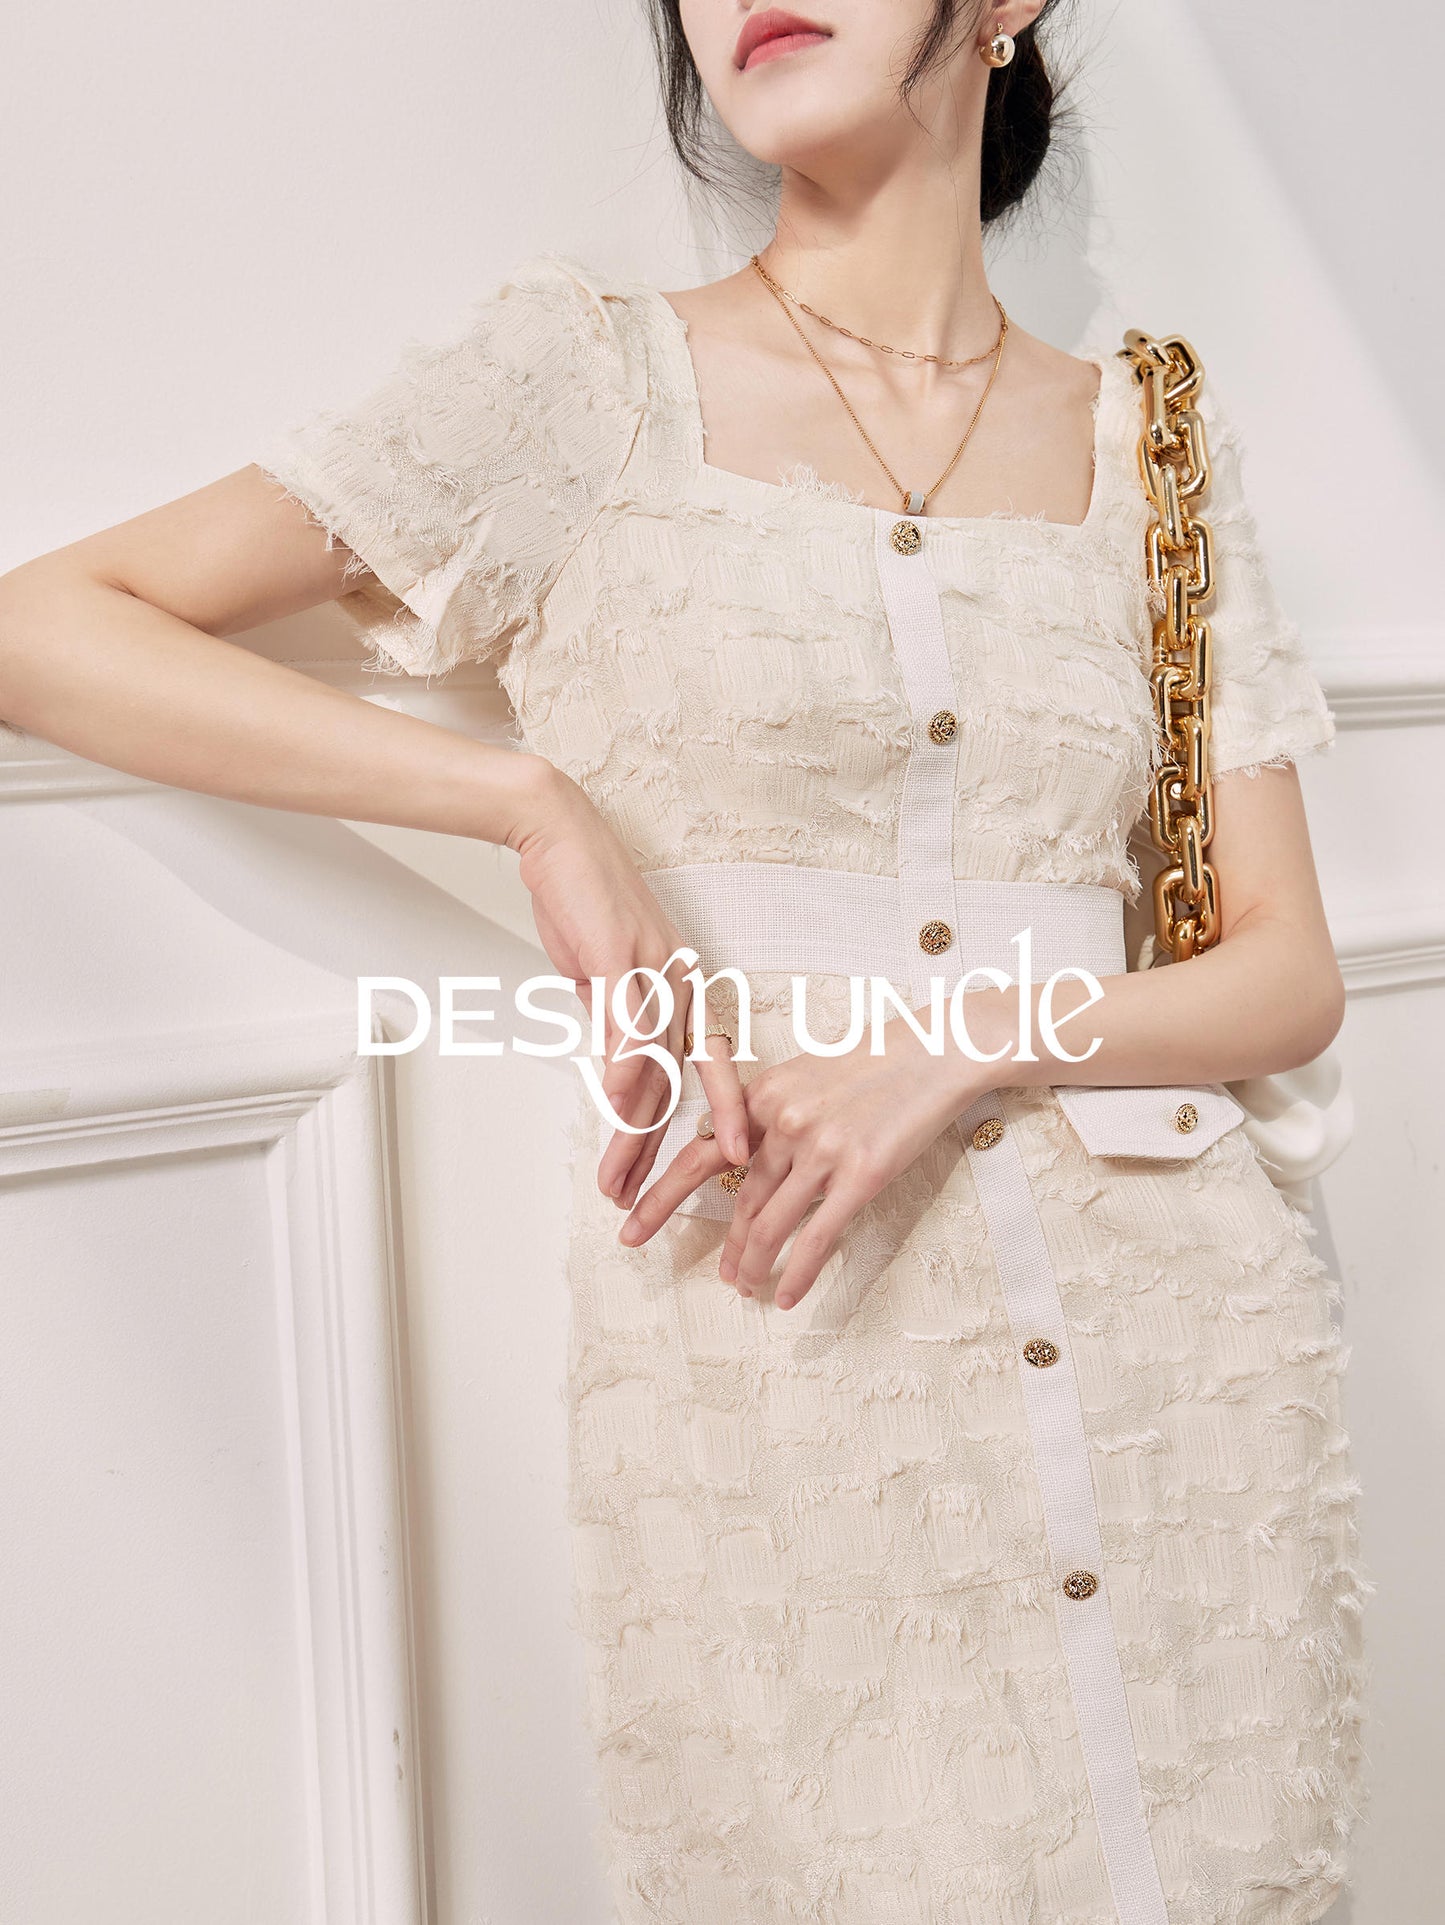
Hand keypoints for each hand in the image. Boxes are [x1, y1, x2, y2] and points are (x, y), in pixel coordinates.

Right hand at [512, 764, 749, 1204]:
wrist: (560, 834)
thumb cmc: (581, 896)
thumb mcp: (602, 970)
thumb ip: (613, 1014)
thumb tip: (611, 1055)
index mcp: (682, 983)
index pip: (707, 1062)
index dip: (721, 1115)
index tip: (728, 1164)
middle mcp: (680, 979)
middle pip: (682, 1080)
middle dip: (666, 1148)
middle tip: (660, 1202)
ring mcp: (654, 967)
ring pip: (653, 1066)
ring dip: (634, 1130)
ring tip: (618, 1177)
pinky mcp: (620, 955)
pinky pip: (626, 1023)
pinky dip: (623, 1068)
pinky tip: (617, 1107)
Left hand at [619, 1013, 990, 1308]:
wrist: (937, 1049)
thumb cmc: (876, 1061)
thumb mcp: (807, 1074)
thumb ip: (770, 1113)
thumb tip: (737, 1155)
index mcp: (764, 1094)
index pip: (700, 1151)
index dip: (660, 1191)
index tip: (628, 1219)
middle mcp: (784, 1122)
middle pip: (737, 1197)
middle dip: (719, 1243)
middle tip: (697, 1270)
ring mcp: (822, 1149)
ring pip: (770, 1223)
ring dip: (754, 1263)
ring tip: (745, 1288)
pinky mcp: (860, 1174)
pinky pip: (816, 1237)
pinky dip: (796, 1273)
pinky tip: (787, 1296)